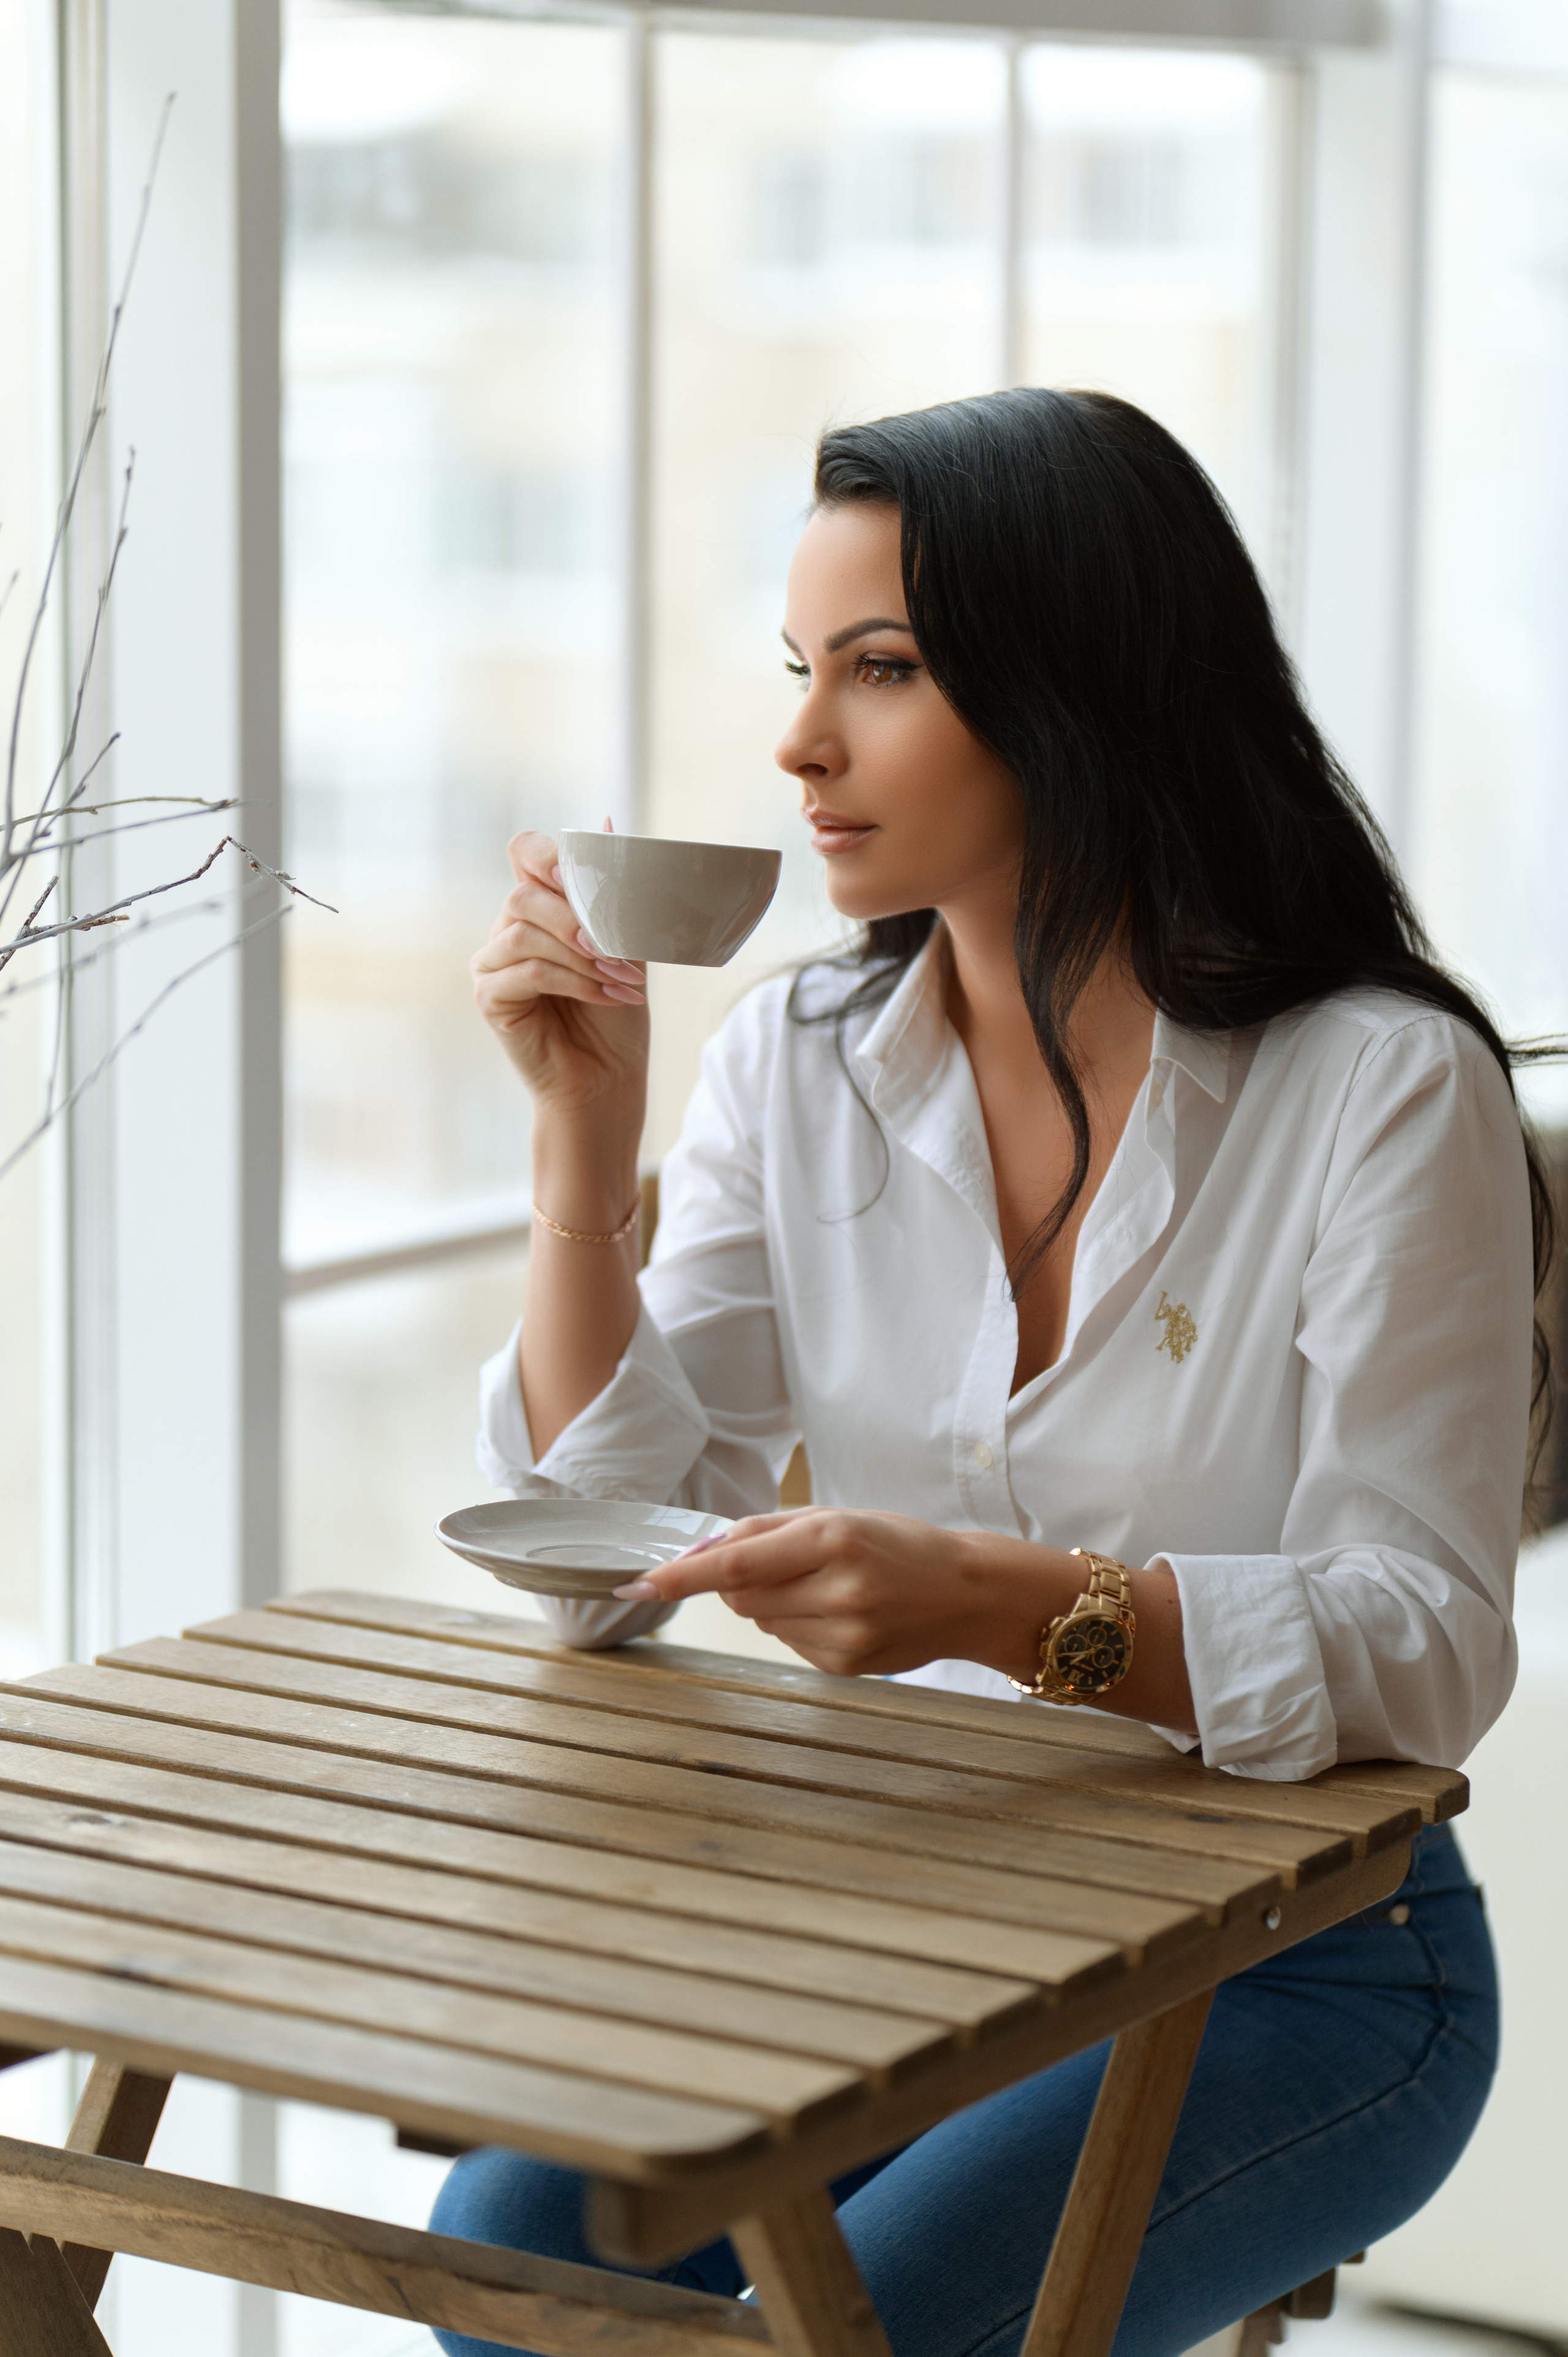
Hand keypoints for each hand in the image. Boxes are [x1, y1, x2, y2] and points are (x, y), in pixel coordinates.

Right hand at [471, 829, 649, 1115]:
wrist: (608, 1077)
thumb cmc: (616, 1014)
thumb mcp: (625, 947)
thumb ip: (615, 897)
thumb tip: (611, 825)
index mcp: (540, 906)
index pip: (525, 852)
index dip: (546, 855)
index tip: (578, 876)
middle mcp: (509, 927)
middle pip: (523, 893)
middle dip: (576, 918)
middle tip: (616, 950)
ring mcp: (493, 962)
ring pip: (524, 933)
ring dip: (580, 955)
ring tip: (620, 978)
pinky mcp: (489, 997)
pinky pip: (526, 972)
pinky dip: (573, 981)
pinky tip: (608, 995)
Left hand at [614, 1509, 1051, 1678]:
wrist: (967, 1593)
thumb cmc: (899, 1545)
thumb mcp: (838, 1516)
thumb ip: (766, 1530)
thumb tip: (701, 1549)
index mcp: (833, 1540)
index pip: (736, 1564)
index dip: (682, 1576)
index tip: (639, 1583)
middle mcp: (838, 1590)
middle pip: (740, 1597)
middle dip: (739, 1582)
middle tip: (784, 1565)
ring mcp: (843, 1635)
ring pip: (762, 1623)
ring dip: (772, 1604)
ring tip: (827, 1589)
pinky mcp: (846, 1666)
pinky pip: (790, 1644)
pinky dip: (799, 1626)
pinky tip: (842, 1614)